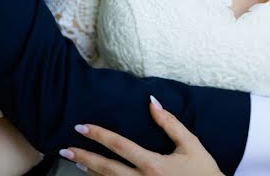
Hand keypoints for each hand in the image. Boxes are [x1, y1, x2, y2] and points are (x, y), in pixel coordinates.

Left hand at [60, 96, 221, 175]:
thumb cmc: (204, 172)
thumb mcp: (191, 145)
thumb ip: (170, 123)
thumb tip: (151, 102)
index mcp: (153, 165)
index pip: (119, 146)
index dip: (98, 135)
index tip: (82, 127)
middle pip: (106, 168)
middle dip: (84, 156)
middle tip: (65, 148)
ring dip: (91, 171)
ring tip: (75, 161)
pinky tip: (95, 175)